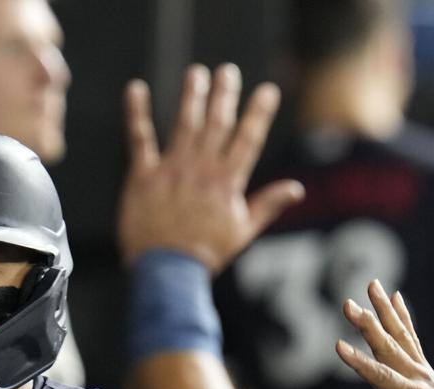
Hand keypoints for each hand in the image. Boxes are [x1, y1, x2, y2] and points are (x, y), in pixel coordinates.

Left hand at [117, 63, 303, 271]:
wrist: (167, 272)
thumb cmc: (205, 254)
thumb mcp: (243, 231)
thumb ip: (268, 204)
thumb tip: (297, 189)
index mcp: (228, 182)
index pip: (248, 139)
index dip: (258, 113)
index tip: (267, 91)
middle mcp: (202, 170)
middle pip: (217, 124)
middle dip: (224, 95)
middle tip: (228, 71)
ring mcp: (173, 170)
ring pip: (185, 124)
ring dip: (191, 96)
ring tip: (196, 72)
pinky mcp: (144, 176)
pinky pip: (140, 139)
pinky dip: (137, 113)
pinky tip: (136, 90)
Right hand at [336, 279, 433, 388]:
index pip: (381, 376)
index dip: (359, 362)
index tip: (338, 346)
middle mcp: (418, 377)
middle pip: (387, 347)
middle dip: (366, 325)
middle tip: (347, 304)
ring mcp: (422, 369)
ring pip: (399, 334)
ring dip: (384, 309)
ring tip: (371, 285)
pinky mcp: (422, 366)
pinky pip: (411, 335)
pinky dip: (403, 315)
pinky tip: (395, 296)